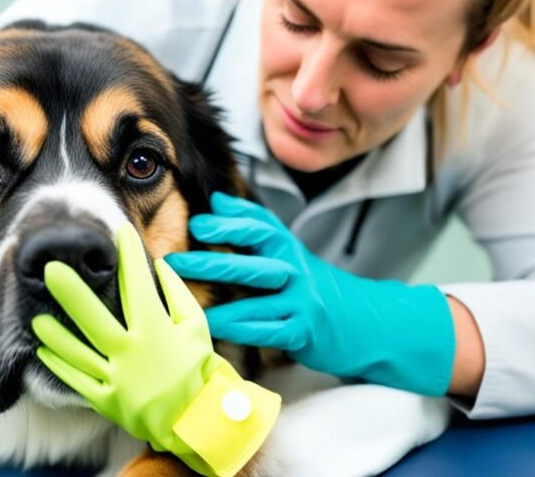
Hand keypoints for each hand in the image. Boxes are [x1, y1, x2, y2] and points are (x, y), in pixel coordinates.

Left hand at [32, 224, 279, 476]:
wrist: (198, 420)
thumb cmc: (199, 368)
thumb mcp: (196, 327)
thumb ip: (178, 294)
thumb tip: (160, 264)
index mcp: (156, 331)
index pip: (138, 286)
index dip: (129, 255)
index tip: (120, 231)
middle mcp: (132, 354)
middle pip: (94, 319)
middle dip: (71, 293)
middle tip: (50, 270)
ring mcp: (117, 379)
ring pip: (77, 353)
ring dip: (55, 334)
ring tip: (36, 316)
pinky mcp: (107, 401)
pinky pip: (77, 381)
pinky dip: (59, 365)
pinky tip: (43, 350)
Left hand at [164, 192, 454, 395]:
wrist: (361, 320)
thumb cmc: (311, 283)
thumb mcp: (287, 249)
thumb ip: (254, 224)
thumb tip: (217, 200)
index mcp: (288, 247)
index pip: (260, 229)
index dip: (229, 224)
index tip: (197, 223)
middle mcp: (295, 272)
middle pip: (251, 265)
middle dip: (211, 263)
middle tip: (173, 262)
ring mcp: (300, 303)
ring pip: (255, 304)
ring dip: (218, 306)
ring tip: (183, 305)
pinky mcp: (303, 333)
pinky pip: (266, 333)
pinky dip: (239, 333)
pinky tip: (212, 332)